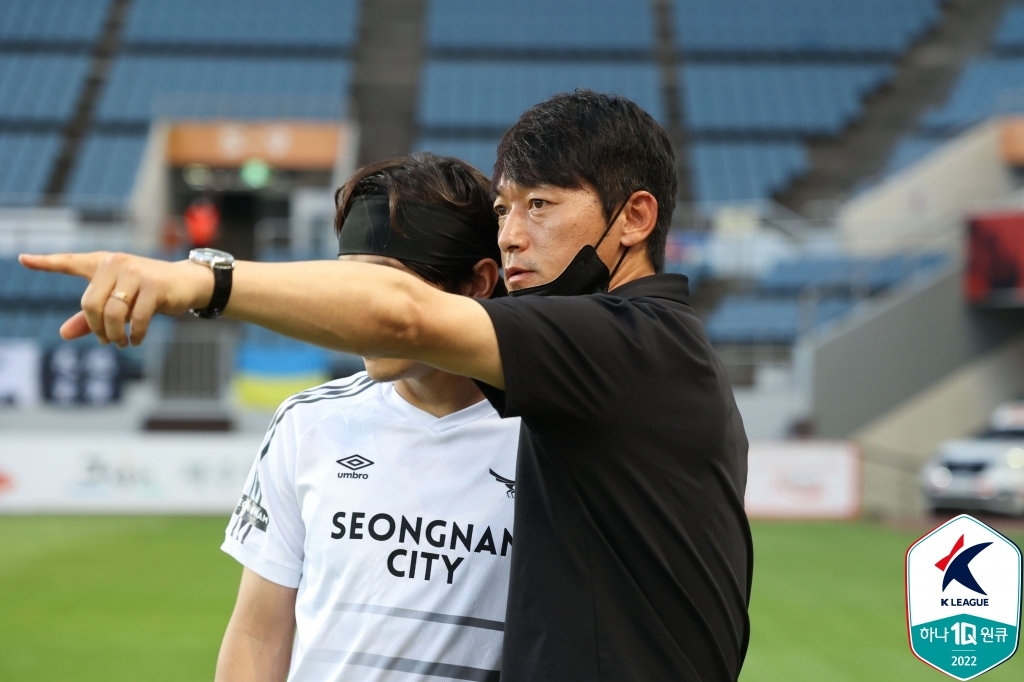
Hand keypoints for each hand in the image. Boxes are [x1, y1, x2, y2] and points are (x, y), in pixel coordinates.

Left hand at [18, 252, 213, 346]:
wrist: (187, 284)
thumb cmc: (149, 292)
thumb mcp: (119, 303)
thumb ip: (91, 318)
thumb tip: (63, 334)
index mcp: (102, 264)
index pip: (69, 262)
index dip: (45, 262)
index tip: (23, 259)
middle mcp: (116, 263)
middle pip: (90, 303)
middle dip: (97, 328)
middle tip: (106, 341)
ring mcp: (135, 272)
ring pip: (113, 312)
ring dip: (115, 335)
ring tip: (121, 343)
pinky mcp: (154, 285)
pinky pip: (136, 317)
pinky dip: (135, 334)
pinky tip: (136, 339)